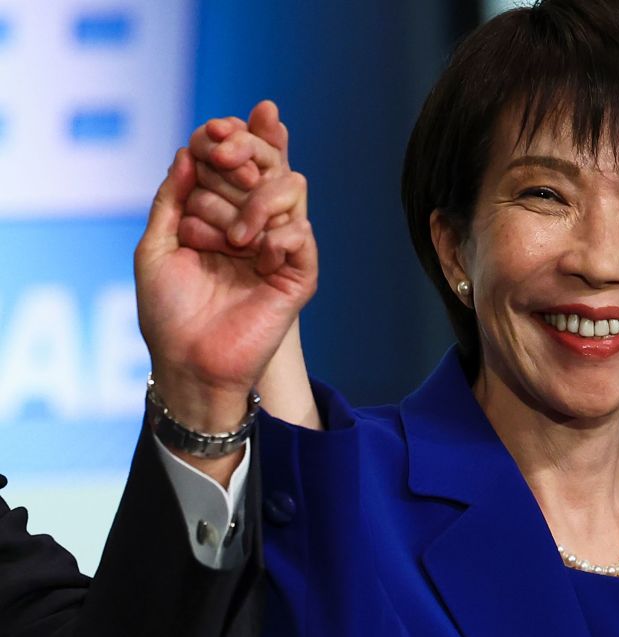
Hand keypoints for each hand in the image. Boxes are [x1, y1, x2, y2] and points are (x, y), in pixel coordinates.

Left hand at [135, 122, 316, 441]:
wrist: (189, 363)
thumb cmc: (168, 313)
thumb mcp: (156, 247)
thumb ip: (171, 199)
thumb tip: (188, 151)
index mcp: (220, 215)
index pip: (235, 162)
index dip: (226, 139)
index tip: (211, 131)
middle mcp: (253, 225)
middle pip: (266, 165)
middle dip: (240, 157)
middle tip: (219, 156)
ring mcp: (278, 247)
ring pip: (290, 190)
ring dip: (253, 203)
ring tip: (230, 239)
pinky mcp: (298, 274)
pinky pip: (302, 235)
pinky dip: (277, 236)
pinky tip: (255, 257)